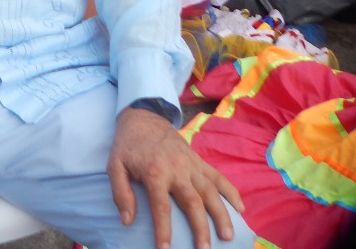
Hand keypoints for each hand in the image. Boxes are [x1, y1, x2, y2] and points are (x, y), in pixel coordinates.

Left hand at [109, 107, 242, 248]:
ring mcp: (191, 165)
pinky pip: (219, 177)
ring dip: (221, 215)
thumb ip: (120, 192)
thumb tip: (127, 220)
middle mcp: (176, 169)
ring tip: (228, 237)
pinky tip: (241, 209)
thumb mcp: (115, 166)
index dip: (163, 230)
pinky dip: (231, 192)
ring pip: (211, 192)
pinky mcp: (200, 161)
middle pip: (193, 202)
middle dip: (200, 228)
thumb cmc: (128, 146)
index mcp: (154, 172)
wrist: (144, 118)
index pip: (161, 206)